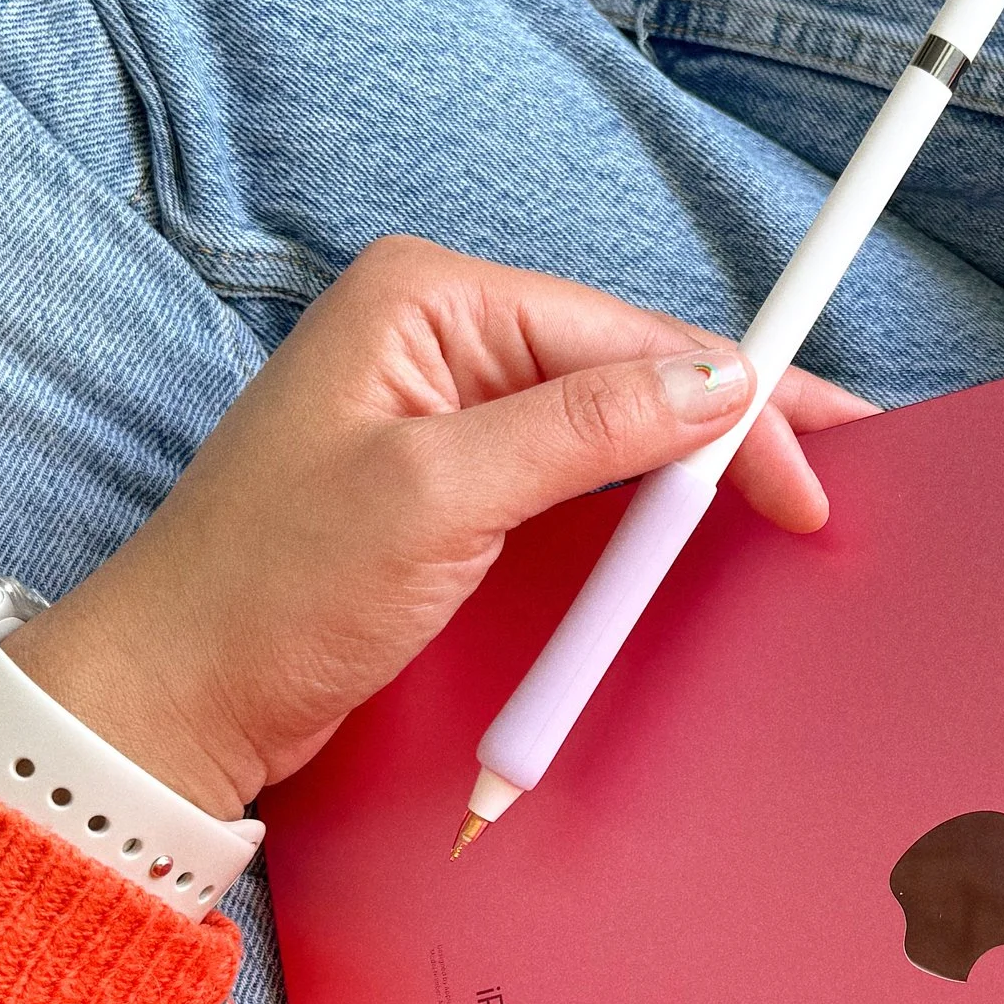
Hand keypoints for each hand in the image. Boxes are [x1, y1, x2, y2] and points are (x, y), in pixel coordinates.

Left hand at [1, 235, 874, 815]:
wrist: (175, 702)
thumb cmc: (266, 592)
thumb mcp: (435, 499)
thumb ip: (581, 430)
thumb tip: (715, 382)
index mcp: (425, 301)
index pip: (626, 335)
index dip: (735, 398)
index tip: (819, 458)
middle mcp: (437, 336)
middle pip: (630, 370)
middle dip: (730, 428)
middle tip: (829, 484)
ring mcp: (441, 412)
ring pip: (612, 425)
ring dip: (693, 470)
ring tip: (790, 499)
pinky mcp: (446, 485)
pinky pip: (572, 479)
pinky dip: (637, 510)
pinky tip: (695, 527)